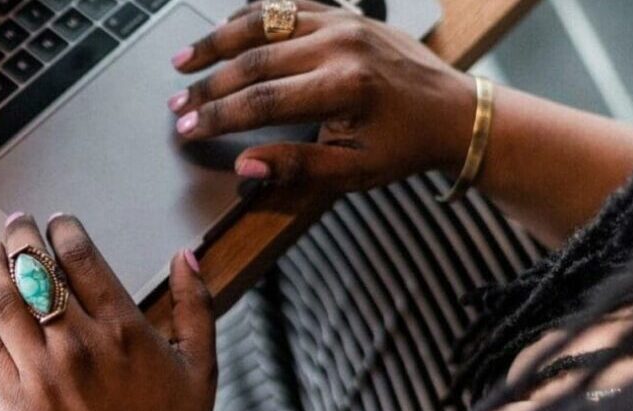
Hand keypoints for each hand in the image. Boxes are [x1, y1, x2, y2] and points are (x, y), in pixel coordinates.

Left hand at [0, 214, 217, 410]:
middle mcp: (79, 345)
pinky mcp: (14, 407)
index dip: (62, 229)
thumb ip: (196, 306)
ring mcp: (41, 376)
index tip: (55, 222)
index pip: (79, 257)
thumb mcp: (201, 368)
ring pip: (1, 301)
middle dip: (20, 237)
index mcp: (124, 329)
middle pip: (33, 270)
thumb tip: (187, 258)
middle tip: (14, 224)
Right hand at [170, 0, 475, 191]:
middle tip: (176, 105)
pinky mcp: (345, 12)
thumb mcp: (354, 171)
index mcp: (344, 88)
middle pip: (254, 62)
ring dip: (218, 42)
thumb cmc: (408, 145)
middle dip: (208, 86)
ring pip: (263, 23)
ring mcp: (342, 22)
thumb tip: (246, 167)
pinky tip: (226, 29)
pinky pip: (288, 4)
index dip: (217, 118)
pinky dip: (252, 14)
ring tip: (184, 61)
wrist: (456, 111)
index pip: (261, 102)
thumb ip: (297, 167)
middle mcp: (340, 46)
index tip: (187, 130)